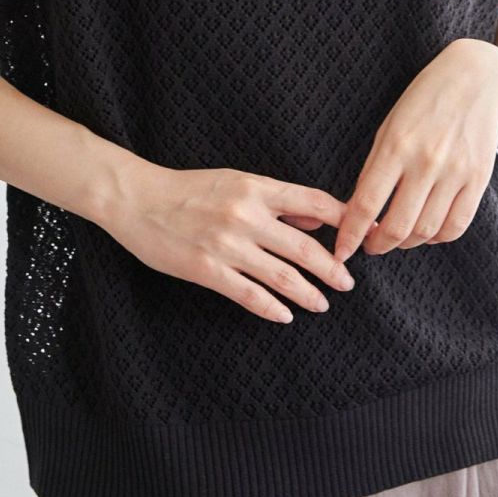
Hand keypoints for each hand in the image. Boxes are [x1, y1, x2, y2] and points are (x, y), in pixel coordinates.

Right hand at [100, 162, 358, 323]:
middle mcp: (246, 215)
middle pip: (304, 246)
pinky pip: (248, 294)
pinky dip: (271, 307)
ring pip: (281, 275)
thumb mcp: (235, 180)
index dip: (343, 221)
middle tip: (348, 283)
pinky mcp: (206, 270)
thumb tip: (315, 217)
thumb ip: (275, 199)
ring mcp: (227, 245)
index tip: (361, 237)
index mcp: (256, 188)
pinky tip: (285, 315)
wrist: (137, 199)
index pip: (314, 202)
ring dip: (308, 293)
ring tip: (323, 304)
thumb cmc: (187, 188)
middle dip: (332, 268)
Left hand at [333, 39, 497, 261]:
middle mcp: (426, 162)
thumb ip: (376, 168)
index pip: (366, 204)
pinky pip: (456, 225)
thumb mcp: (390, 126)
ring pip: (426, 231)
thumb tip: (360, 212)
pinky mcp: (479, 179)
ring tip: (396, 237)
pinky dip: (437, 237)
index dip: (350, 235)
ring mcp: (456, 172)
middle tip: (369, 246)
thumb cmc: (423, 102)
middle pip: (397, 227)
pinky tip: (426, 230)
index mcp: (396, 146)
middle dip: (377, 245)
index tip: (341, 251)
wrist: (476, 79)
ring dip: (406, 243)